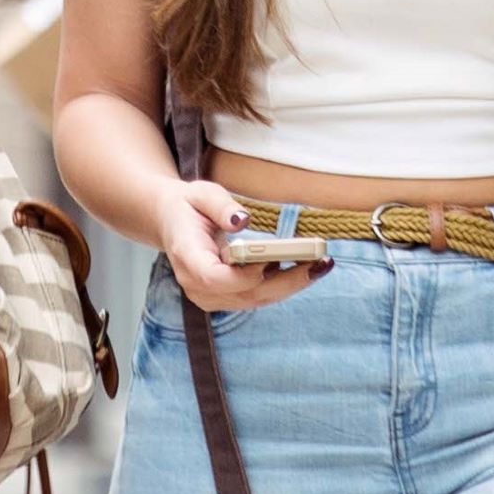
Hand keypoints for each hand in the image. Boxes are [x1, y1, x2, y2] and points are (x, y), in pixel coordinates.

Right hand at [152, 178, 322, 313]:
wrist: (172, 223)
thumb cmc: (188, 206)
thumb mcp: (201, 194)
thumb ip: (221, 206)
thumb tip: (242, 220)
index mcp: (186, 257)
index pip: (214, 278)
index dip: (244, 275)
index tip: (271, 260)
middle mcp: (196, 284)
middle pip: (245, 294)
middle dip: (286, 280)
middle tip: (319, 262)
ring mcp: (209, 296)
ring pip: (256, 300)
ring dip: (291, 284)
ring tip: (321, 264)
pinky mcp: (224, 298)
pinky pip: (257, 298)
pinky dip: (283, 285)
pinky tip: (306, 268)